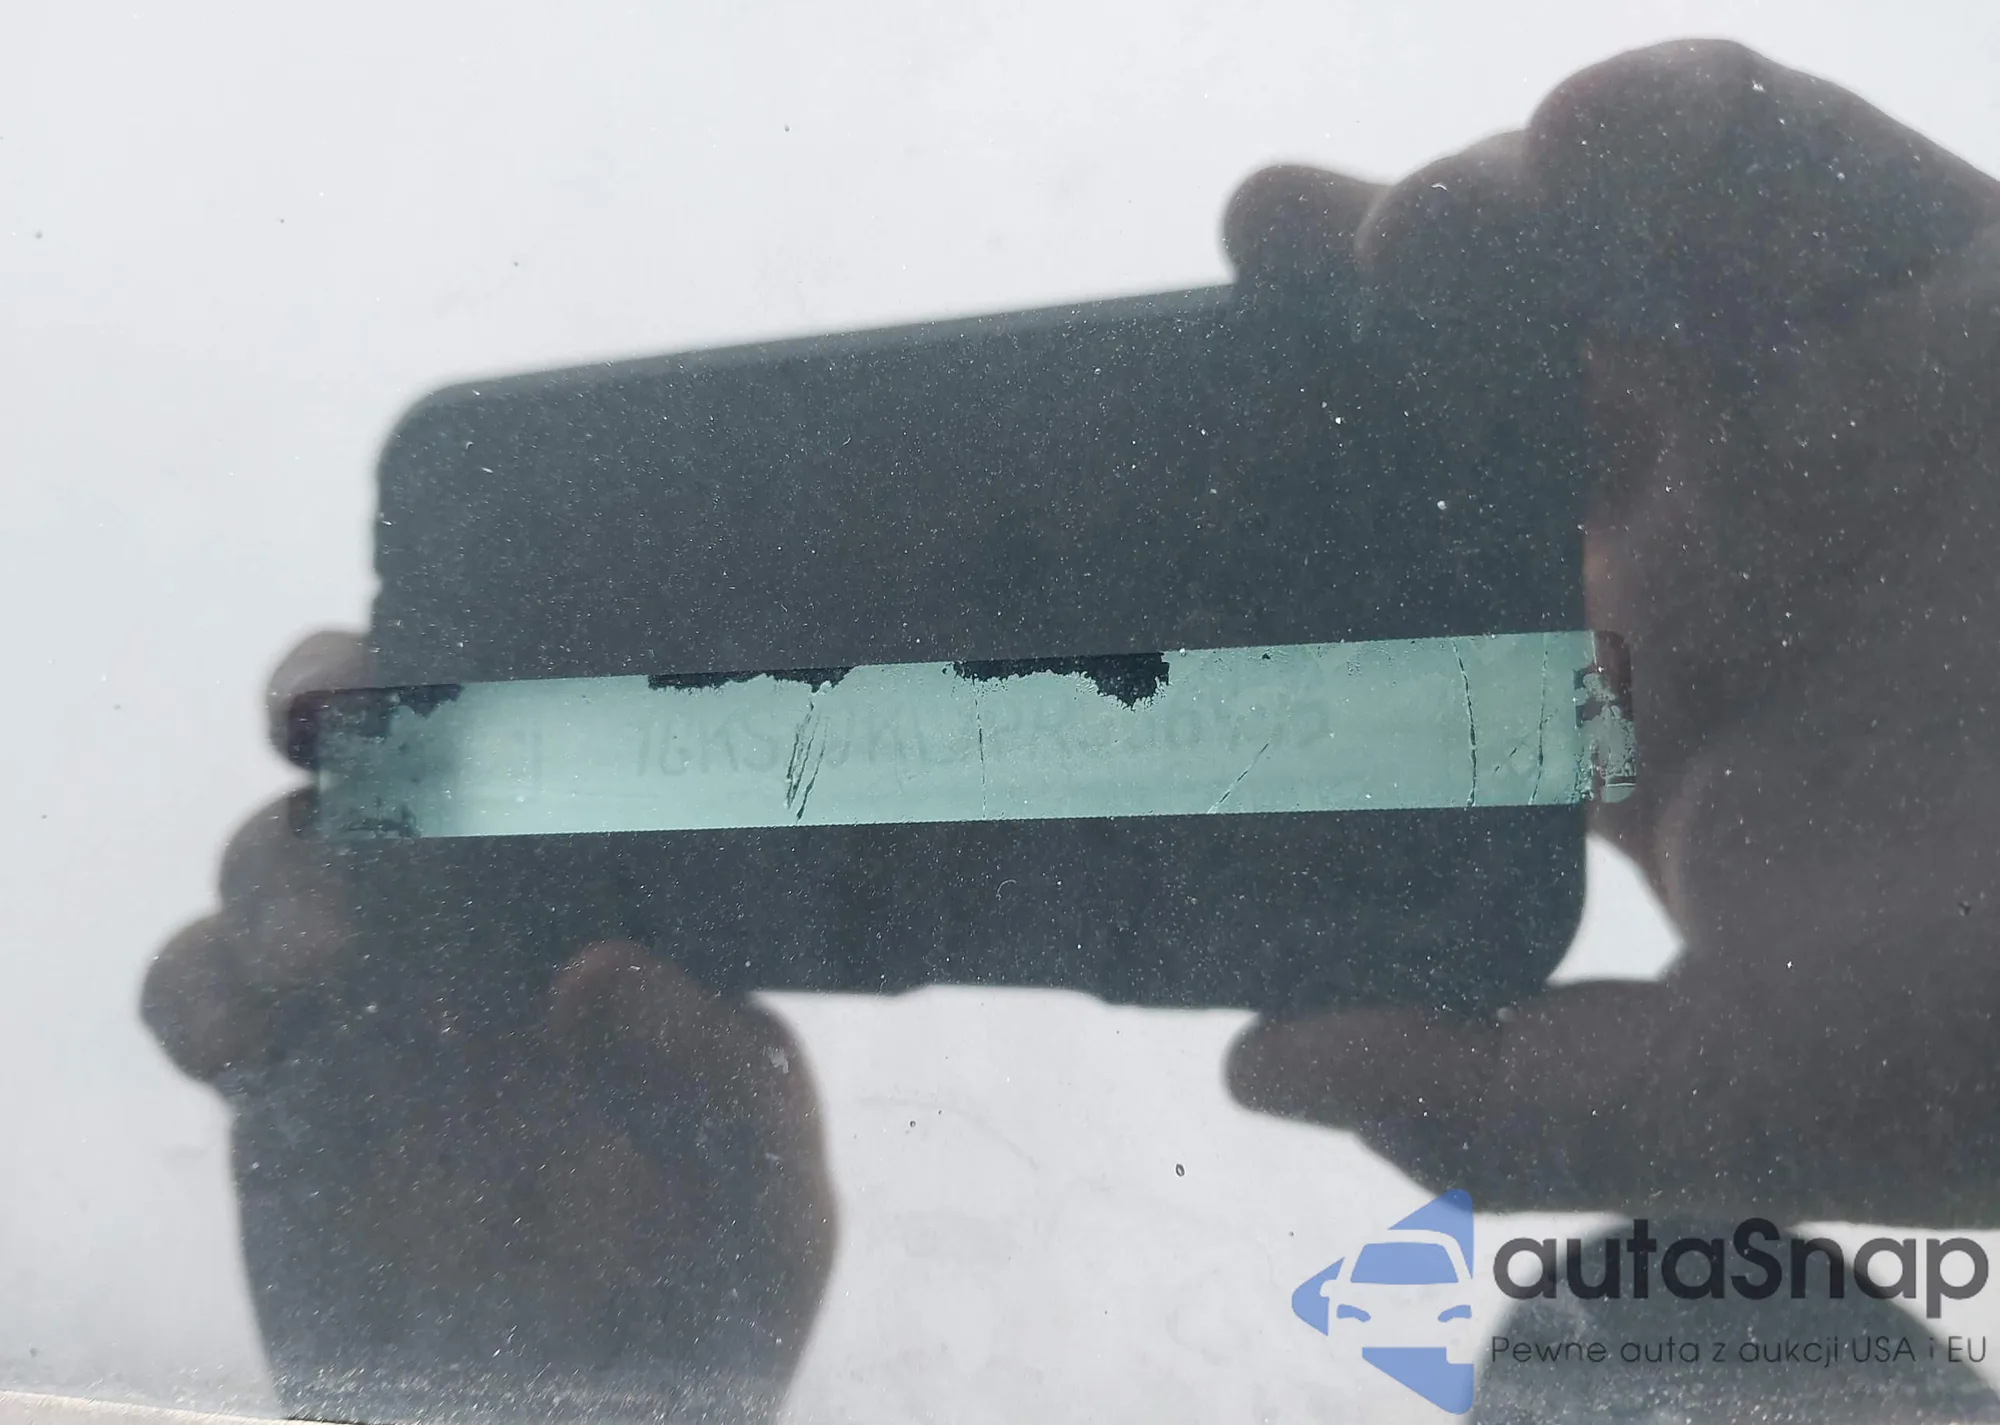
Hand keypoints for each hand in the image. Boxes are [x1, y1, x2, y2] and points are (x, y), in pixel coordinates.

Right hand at [142, 631, 834, 1416]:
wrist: (566, 1415)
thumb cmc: (708, 1289)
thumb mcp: (762, 1189)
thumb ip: (708, 1076)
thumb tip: (583, 976)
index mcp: (619, 900)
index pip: (559, 746)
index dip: (494, 673)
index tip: (467, 653)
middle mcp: (495, 916)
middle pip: (389, 754)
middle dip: (339, 702)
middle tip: (324, 716)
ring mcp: (379, 985)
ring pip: (279, 853)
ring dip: (277, 872)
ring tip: (331, 959)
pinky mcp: (284, 1072)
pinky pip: (196, 988)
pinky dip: (199, 988)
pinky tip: (254, 1041)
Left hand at [1223, 40, 1999, 1224]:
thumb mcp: (1750, 1096)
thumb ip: (1507, 1095)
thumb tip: (1257, 1070)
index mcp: (1627, 700)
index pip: (1419, 572)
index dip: (1300, 503)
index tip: (1180, 449)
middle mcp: (1713, 542)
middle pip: (1493, 376)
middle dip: (1366, 295)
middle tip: (1259, 243)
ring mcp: (1831, 416)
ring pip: (1622, 257)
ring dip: (1502, 205)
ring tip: (1411, 241)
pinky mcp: (1961, 307)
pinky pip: (1809, 178)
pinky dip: (1699, 131)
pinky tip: (1600, 140)